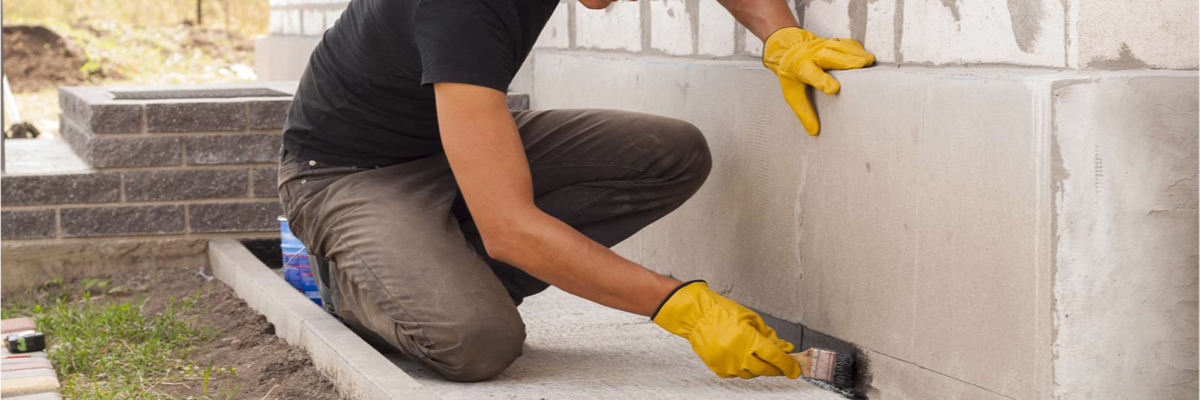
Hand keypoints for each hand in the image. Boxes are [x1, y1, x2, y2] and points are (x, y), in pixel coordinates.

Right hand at [653, 281, 800, 378]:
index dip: (789, 365)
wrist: (697, 316)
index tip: (795, 369)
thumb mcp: (751, 318)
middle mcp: (740, 355)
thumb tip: (784, 347)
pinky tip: (741, 356)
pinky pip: (737, 373)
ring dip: (759, 367)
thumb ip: (769, 335)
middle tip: (781, 364)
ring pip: (752, 374)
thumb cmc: (722, 312)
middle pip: (766, 369)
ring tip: (756, 355)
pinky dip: (743, 367)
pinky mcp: (719, 370)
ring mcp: (729, 364)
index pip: (776, 358)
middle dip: (776, 368)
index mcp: (750, 340)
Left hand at [762, 27, 874, 135]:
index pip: (811, 74)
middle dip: (846, 61)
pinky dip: (856, 48)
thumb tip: (814, 132)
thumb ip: (803, 112)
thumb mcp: (792, 94)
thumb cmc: (792, 74)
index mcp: (799, 67)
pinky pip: (845, 43)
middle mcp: (811, 55)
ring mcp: (822, 45)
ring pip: (840, 47)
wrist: (788, 49)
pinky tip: (866, 54)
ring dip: (855, 53)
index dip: (822, 80)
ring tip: (870, 61)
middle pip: (829, 57)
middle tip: (862, 66)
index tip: (833, 89)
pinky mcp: (831, 42)